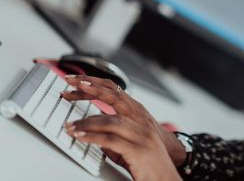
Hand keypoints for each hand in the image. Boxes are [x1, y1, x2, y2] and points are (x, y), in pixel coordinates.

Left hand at [61, 75, 183, 180]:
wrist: (167, 177)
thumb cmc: (149, 159)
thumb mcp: (130, 140)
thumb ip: (113, 133)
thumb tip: (93, 132)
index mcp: (139, 112)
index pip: (115, 90)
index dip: (95, 84)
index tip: (77, 82)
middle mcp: (141, 118)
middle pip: (113, 95)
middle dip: (89, 88)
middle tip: (68, 88)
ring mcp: (140, 133)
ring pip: (109, 120)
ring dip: (85, 122)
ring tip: (70, 126)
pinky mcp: (137, 149)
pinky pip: (111, 140)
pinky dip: (92, 137)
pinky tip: (80, 136)